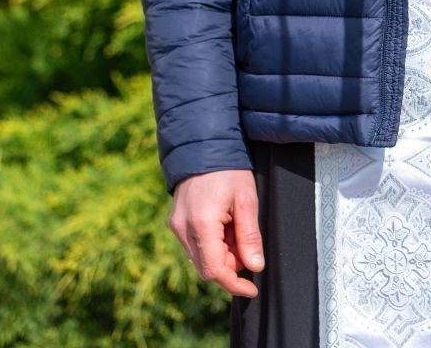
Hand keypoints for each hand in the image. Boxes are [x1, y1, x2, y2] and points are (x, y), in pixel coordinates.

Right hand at [168, 169, 262, 297]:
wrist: (203, 143)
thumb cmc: (228, 169)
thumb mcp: (246, 200)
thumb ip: (249, 236)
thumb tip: (255, 267)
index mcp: (201, 224)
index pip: (214, 271)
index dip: (234, 284)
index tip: (252, 288)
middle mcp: (183, 229)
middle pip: (206, 268)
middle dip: (230, 265)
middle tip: (246, 243)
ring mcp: (176, 225)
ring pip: (200, 258)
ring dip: (221, 253)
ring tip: (235, 226)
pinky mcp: (175, 222)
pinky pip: (194, 245)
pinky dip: (211, 244)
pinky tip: (223, 224)